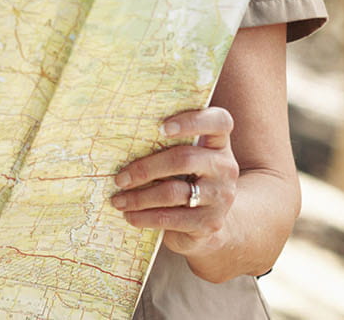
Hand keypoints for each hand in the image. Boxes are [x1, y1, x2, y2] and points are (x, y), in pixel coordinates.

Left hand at [108, 106, 240, 259]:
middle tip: (120, 178)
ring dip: (139, 197)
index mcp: (219, 143)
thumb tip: (122, 134)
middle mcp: (225, 167)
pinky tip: (130, 215)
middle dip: (145, 168)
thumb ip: (169, 143)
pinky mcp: (210, 223)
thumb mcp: (187, 157)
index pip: (219, 121)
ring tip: (118, 200)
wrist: (209, 222)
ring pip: (173, 192)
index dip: (192, 121)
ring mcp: (220, 196)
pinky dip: (145, 217)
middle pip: (184, 159)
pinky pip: (171, 218)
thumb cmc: (188, 179)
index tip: (161, 127)